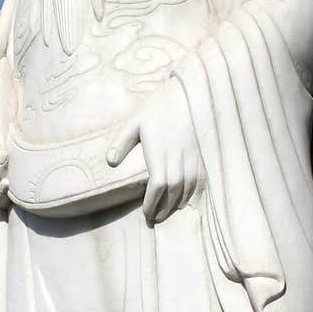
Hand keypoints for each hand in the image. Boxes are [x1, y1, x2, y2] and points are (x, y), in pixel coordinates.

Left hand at [107, 79, 199, 224]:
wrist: (191, 93)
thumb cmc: (159, 106)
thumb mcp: (135, 120)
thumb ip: (121, 141)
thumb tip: (110, 162)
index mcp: (160, 152)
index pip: (158, 186)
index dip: (152, 203)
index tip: (146, 213)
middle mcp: (178, 157)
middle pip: (173, 192)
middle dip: (164, 208)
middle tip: (155, 218)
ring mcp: (193, 157)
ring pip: (188, 188)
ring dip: (178, 203)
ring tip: (168, 212)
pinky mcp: (202, 155)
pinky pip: (200, 180)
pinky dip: (193, 193)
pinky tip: (186, 200)